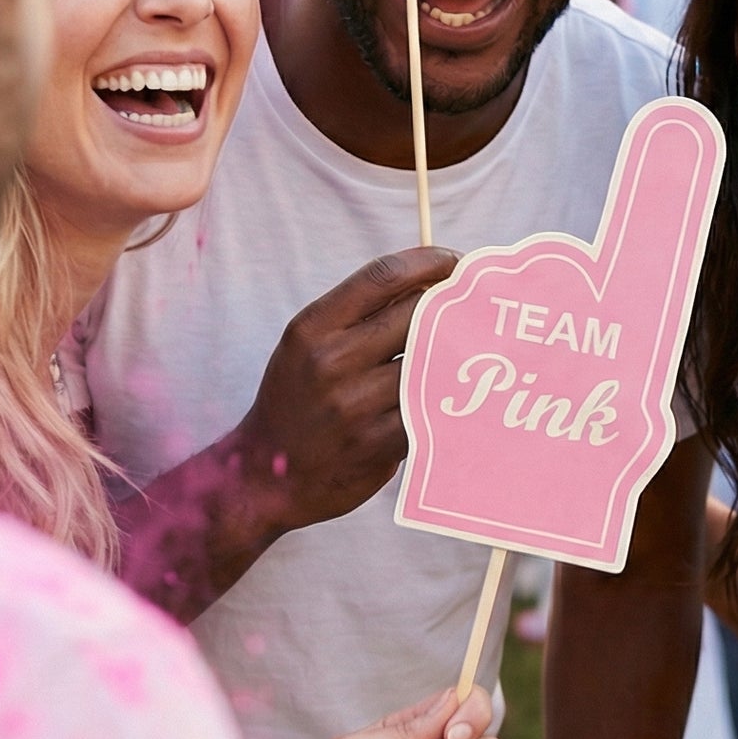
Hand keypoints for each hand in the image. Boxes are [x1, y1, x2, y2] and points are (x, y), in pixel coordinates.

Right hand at [237, 245, 457, 532]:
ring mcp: (354, 405)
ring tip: (472, 351)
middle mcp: (331, 362)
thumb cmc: (298, 400)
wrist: (264, 477)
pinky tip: (454, 395)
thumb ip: (359, 315)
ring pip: (430, 362)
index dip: (429, 261)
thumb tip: (429, 280)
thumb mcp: (309, 345)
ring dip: (454, 355)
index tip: (455, 262)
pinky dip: (445, 399)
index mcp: (313, 328)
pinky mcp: (377, 444)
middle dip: (450, 306)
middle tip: (473, 306)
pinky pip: (429, 408)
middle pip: (417, 314)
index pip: (383, 276)